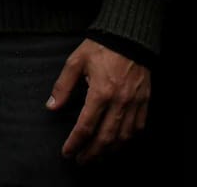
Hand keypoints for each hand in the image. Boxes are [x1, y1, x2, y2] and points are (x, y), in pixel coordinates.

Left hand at [47, 39, 149, 163]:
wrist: (129, 36)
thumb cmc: (100, 47)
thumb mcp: (76, 62)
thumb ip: (63, 86)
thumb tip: (52, 107)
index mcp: (100, 92)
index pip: (86, 126)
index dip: (75, 143)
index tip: (67, 152)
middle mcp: (119, 101)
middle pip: (105, 138)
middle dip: (92, 153)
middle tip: (81, 161)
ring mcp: (134, 102)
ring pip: (123, 137)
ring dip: (109, 151)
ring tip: (98, 156)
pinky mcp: (145, 100)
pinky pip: (139, 126)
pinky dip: (128, 138)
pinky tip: (119, 142)